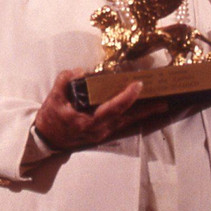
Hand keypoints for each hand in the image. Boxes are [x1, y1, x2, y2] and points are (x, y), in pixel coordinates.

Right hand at [33, 69, 167, 150]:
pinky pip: (121, 123)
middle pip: (127, 118)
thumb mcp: (53, 98)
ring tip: (160, 105)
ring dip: (143, 113)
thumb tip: (80, 71)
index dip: (127, 97)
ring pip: (126, 122)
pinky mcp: (102, 132)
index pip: (113, 108)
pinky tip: (142, 110)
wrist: (46, 139)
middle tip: (164, 101)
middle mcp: (99, 130)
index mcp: (88, 122)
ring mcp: (102, 133)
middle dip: (146, 109)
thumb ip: (65, 81)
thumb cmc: (50, 119)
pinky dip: (133, 115)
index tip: (138, 85)